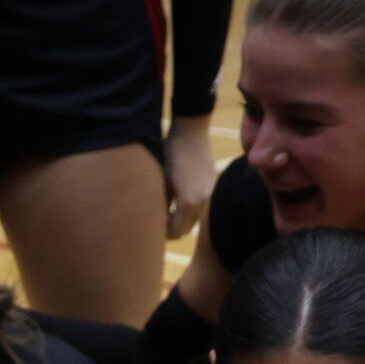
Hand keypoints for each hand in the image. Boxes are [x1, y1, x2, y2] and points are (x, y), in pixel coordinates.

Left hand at [163, 121, 218, 239]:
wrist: (191, 130)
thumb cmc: (170, 153)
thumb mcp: (161, 182)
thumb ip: (162, 205)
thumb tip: (158, 222)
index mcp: (188, 202)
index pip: (176, 232)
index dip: (162, 233)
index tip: (152, 227)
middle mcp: (203, 202)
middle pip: (186, 229)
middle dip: (172, 228)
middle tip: (158, 220)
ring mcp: (210, 194)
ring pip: (194, 220)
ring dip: (182, 219)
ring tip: (168, 210)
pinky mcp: (213, 186)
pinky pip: (200, 207)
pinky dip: (190, 209)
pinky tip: (179, 198)